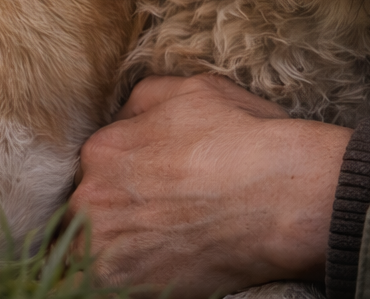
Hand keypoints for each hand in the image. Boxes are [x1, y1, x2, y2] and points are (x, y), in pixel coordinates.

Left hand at [71, 75, 349, 297]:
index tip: (152, 192)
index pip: (94, 170)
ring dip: (114, 250)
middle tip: (159, 220)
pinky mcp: (120, 284)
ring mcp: (103, 245)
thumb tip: (123, 117)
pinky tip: (153, 268)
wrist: (282, 196)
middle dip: (115, 215)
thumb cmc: (245, 139)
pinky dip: (118, 281)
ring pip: (88, 251)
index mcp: (103, 148)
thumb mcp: (193, 90)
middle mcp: (90, 195)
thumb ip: (143, 101)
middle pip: (87, 211)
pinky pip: (94, 287)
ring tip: (159, 247)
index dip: (124, 182)